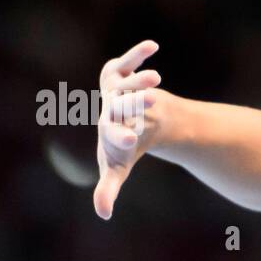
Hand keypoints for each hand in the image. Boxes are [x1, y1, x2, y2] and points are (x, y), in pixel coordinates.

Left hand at [93, 40, 160, 219]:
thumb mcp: (119, 166)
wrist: (128, 116)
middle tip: (153, 98)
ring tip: (157, 78)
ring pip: (127, 83)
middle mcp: (108, 107)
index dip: (120, 134)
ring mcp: (114, 88)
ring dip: (141, 79)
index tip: (130, 138)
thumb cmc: (124, 144)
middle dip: (135, 101)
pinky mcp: (120, 72)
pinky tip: (152, 46)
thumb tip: (102, 215)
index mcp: (108, 130)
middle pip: (121, 104)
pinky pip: (128, 61)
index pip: (113, 133)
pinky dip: (138, 53)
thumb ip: (108, 188)